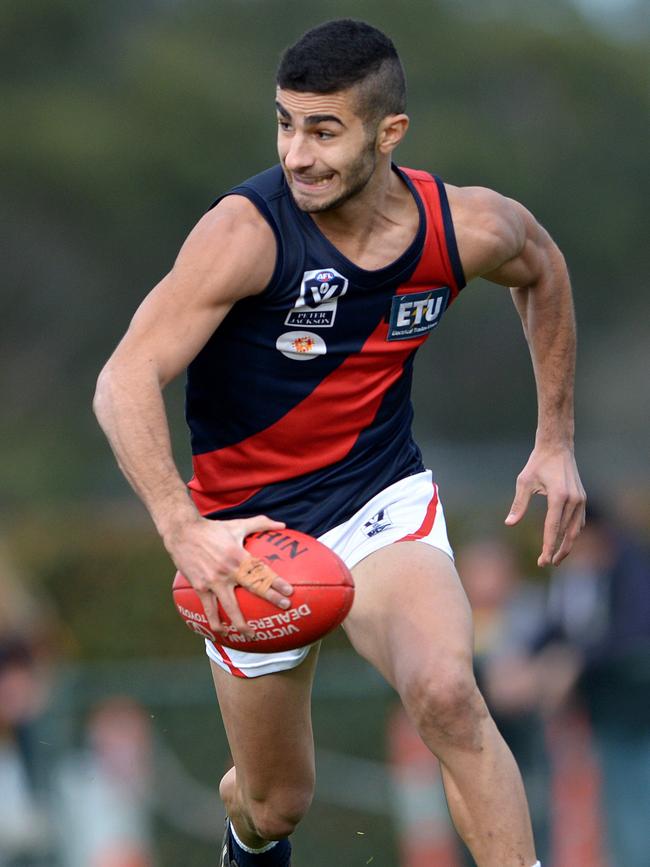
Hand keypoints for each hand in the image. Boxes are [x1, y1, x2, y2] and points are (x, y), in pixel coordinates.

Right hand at [164, 514, 293, 638]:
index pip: (261, 571)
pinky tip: (221, 632)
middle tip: (284, 607)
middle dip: (270, 598)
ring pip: (229, 607)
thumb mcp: (238, 524)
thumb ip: (261, 523)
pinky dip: (214, 622)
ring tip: (251, 635)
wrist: (183, 532)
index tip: (289, 592)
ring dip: (240, 623)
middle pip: (252, 588)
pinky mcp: (199, 587)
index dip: (276, 582)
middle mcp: (227, 570)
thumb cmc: (213, 529)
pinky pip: (209, 609)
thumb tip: (283, 525)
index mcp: (238, 555)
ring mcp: (212, 581)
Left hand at [505, 444, 585, 566]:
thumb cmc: (537, 463)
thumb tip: (509, 523)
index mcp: (559, 497)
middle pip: (567, 533)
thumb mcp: (524, 481)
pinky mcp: (582, 498)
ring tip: (556, 558)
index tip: (542, 561)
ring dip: (567, 545)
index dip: (548, 547)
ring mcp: (580, 500)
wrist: (557, 447)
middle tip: (547, 564)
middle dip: (558, 551)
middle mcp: (573, 500)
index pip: (553, 528)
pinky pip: (578, 521)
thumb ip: (519, 504)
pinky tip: (564, 541)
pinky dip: (572, 534)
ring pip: (575, 530)